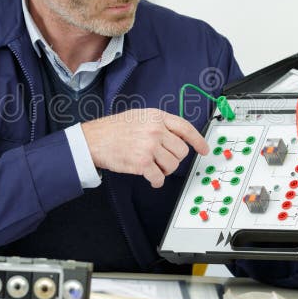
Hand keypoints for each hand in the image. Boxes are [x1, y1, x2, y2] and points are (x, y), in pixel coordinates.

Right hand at [81, 108, 208, 187]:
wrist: (93, 140)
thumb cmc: (113, 129)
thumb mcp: (139, 116)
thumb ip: (159, 123)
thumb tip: (177, 135)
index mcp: (156, 116)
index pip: (185, 128)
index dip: (198, 140)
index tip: (204, 149)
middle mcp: (156, 130)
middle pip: (181, 151)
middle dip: (174, 159)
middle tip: (162, 160)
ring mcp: (149, 146)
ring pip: (172, 165)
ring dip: (164, 170)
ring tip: (152, 166)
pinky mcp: (142, 163)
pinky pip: (159, 178)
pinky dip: (156, 181)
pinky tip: (150, 178)